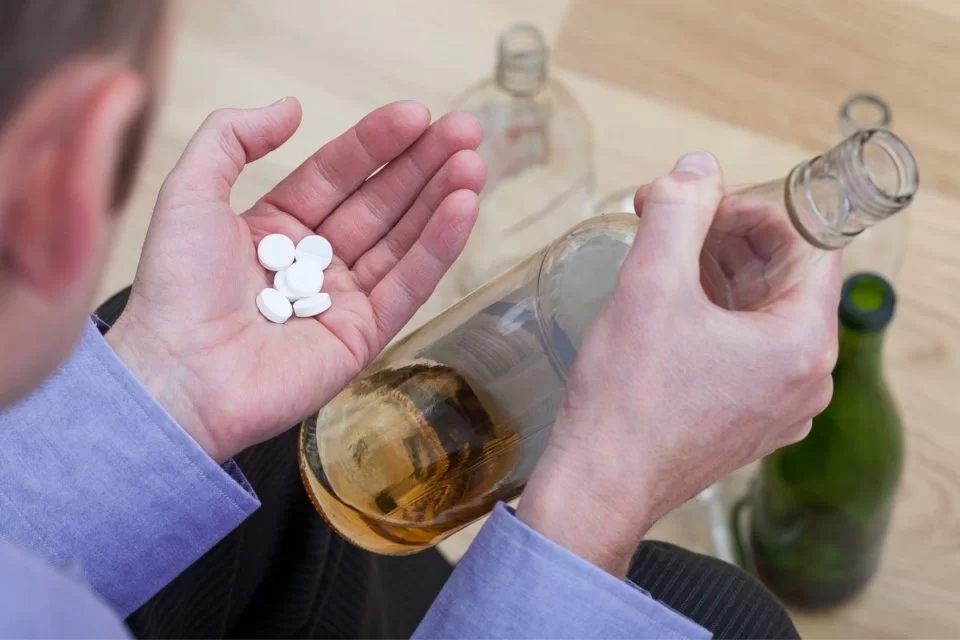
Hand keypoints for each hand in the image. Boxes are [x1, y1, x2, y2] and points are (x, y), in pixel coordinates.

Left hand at [107, 99, 485, 461]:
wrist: (177, 377)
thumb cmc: (175, 288)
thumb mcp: (190, 192)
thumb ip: (232, 138)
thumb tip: (291, 105)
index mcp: (276, 227)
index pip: (338, 174)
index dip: (376, 143)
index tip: (415, 114)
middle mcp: (314, 262)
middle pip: (380, 203)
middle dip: (423, 165)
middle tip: (466, 129)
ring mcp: (342, 301)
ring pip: (402, 240)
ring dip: (441, 200)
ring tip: (474, 163)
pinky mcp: (363, 337)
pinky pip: (408, 285)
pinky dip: (438, 247)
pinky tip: (464, 208)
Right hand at [517, 151, 838, 576]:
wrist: (599, 486)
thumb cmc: (627, 398)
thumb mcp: (649, 286)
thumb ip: (678, 210)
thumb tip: (696, 168)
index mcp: (802, 344)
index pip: (809, 244)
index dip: (755, 209)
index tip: (698, 203)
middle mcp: (806, 380)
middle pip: (785, 278)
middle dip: (729, 237)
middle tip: (670, 219)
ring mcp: (778, 406)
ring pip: (762, 312)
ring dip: (719, 272)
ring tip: (662, 254)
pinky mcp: (746, 420)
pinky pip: (745, 349)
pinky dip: (714, 314)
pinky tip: (668, 303)